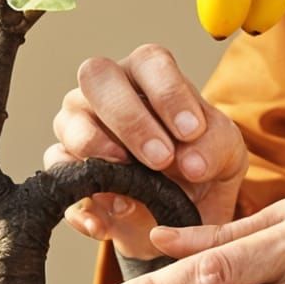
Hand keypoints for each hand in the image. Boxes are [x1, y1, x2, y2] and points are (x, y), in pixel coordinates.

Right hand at [44, 42, 248, 261]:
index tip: (191, 130)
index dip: (168, 93)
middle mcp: (106, 91)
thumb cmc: (201, 163)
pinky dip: (83, 202)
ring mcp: (77, 125)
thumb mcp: (225, 154)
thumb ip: (215, 147)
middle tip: (161, 158)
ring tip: (133, 188)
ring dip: (101, 152)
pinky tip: (107, 222)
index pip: (150, 62)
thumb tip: (191, 163)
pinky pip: (58, 177)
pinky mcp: (63, 169)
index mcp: (149, 74)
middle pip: (97, 77)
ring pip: (70, 122)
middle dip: (129, 118)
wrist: (180, 214)